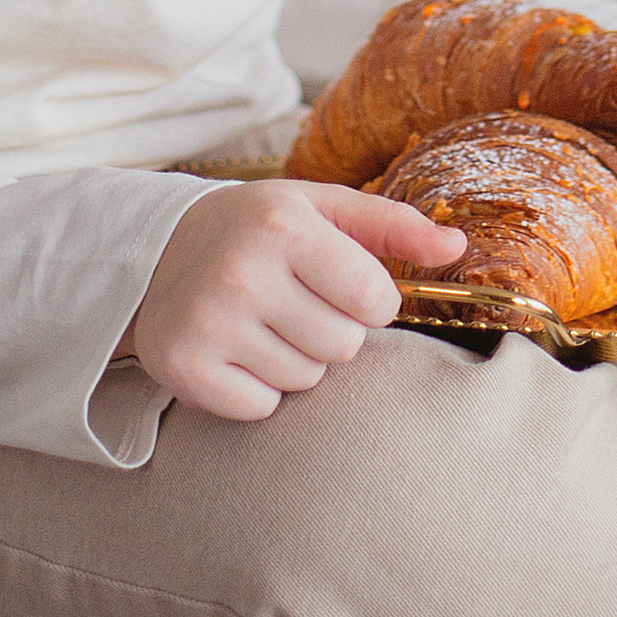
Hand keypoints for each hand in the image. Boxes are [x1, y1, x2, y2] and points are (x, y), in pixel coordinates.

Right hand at [126, 181, 466, 422]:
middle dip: (331, 331)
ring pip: (305, 380)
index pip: (374, 300)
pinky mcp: (182, 366)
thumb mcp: (323, 209)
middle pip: (343, 346)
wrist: (158, 250)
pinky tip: (237, 350)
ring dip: (296, 360)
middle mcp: (241, 273)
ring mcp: (207, 322)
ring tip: (263, 323)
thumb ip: (393, 226)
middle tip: (293, 303)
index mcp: (283, 227)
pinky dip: (258, 389)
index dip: (370, 301)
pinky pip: (262, 406)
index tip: (340, 285)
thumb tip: (457, 247)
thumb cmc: (260, 229)